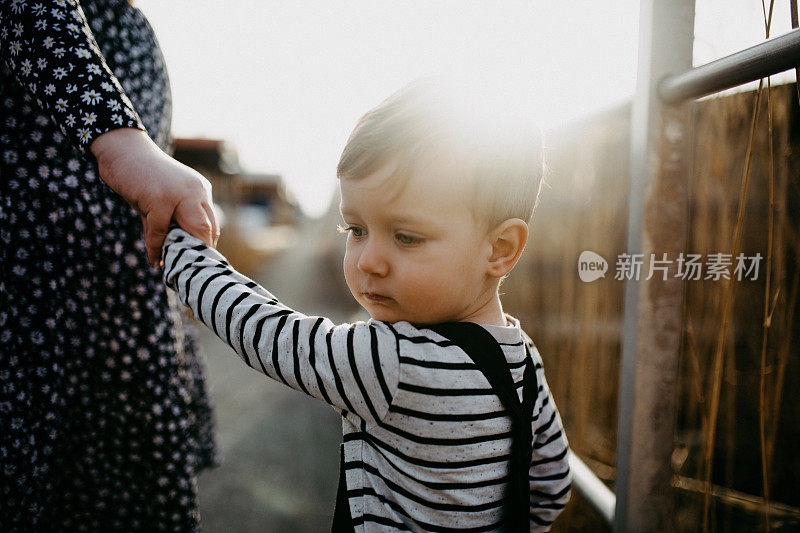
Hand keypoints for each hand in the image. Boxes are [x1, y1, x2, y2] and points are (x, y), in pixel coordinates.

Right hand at [91, 128, 219, 265]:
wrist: (122, 149)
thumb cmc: (140, 178)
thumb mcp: (159, 203)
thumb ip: (167, 227)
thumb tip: (168, 257)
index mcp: (200, 192)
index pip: (210, 225)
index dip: (204, 248)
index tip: (198, 266)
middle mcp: (196, 191)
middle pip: (208, 230)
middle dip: (200, 254)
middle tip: (190, 273)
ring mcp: (180, 194)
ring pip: (191, 232)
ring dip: (182, 253)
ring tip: (174, 268)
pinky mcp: (161, 198)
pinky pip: (161, 231)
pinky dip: (155, 248)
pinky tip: (153, 259)